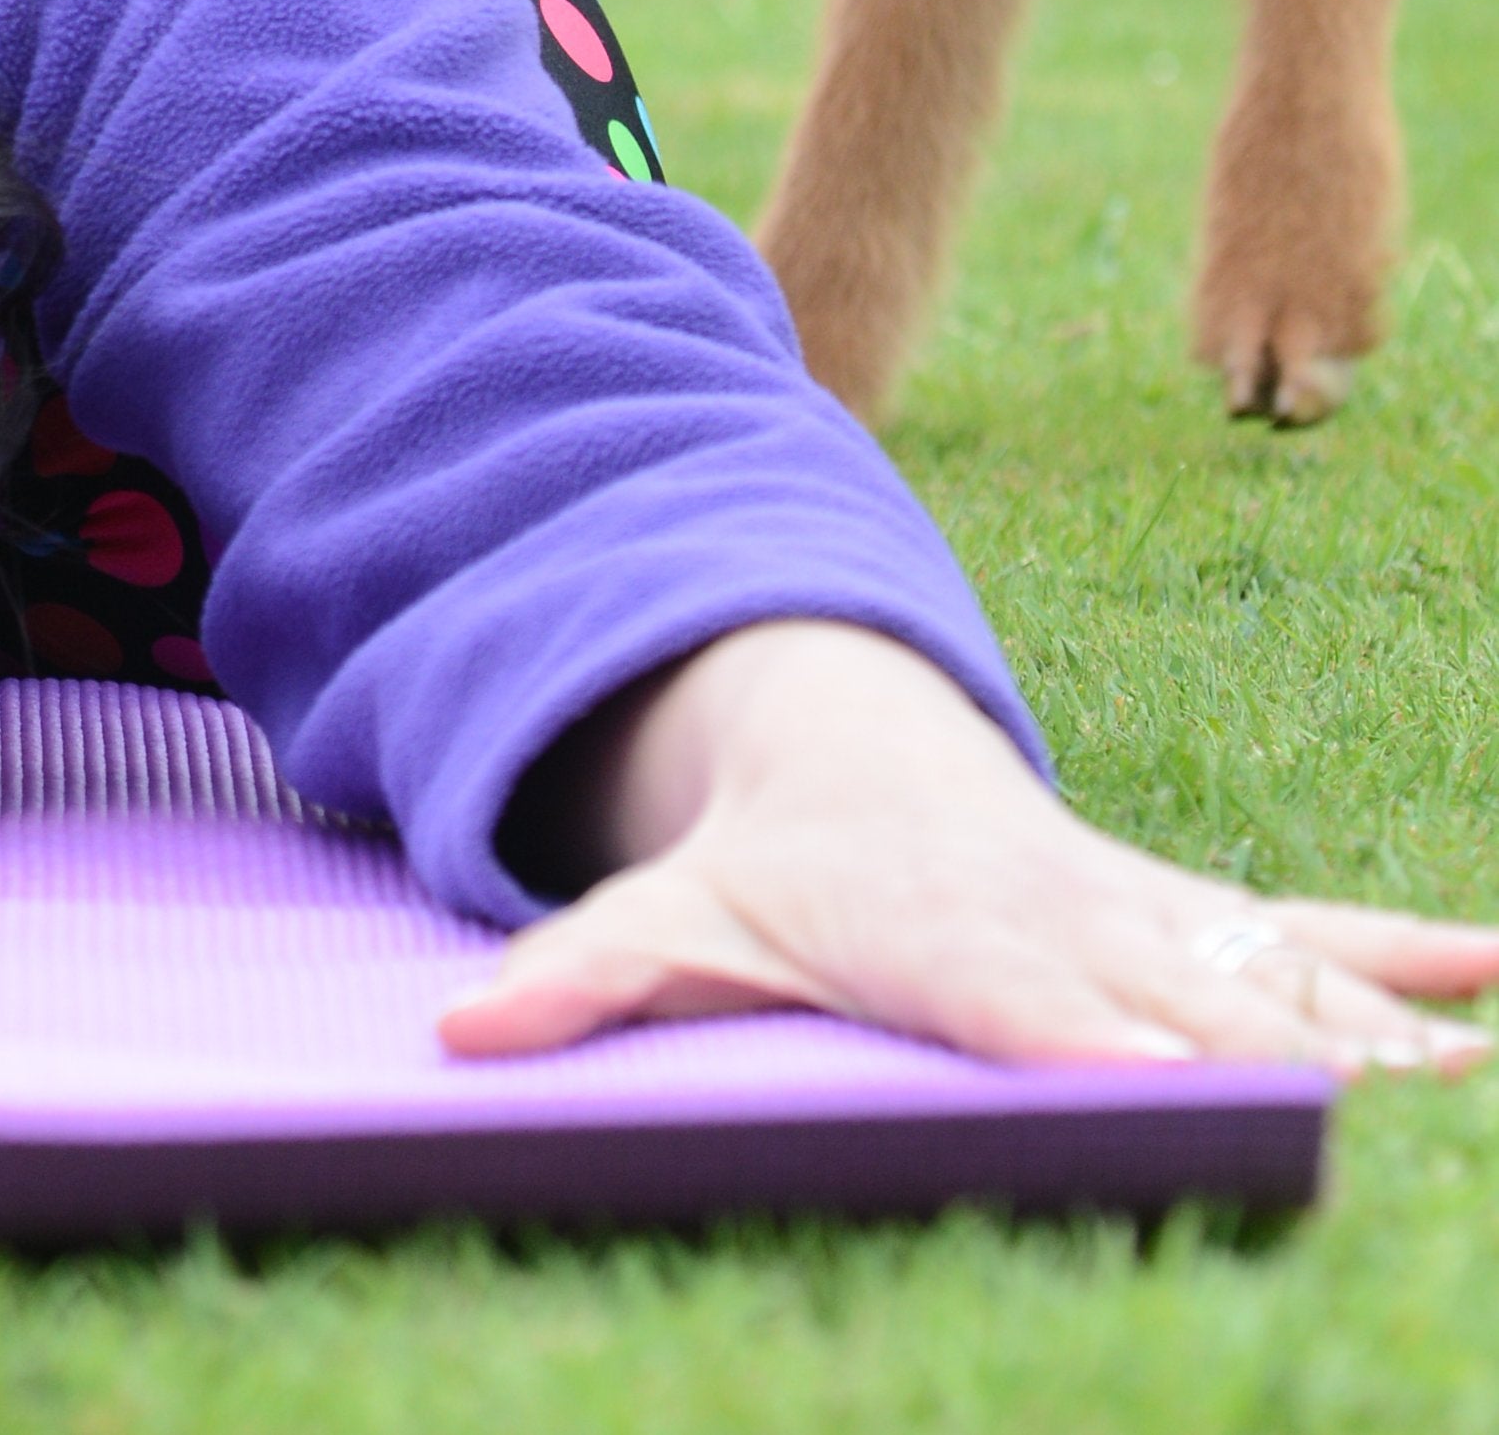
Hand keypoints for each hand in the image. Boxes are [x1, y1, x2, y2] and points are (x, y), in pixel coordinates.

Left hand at [441, 618, 1498, 1077]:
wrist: (831, 738)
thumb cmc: (758, 861)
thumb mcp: (661, 908)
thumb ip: (572, 975)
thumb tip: (456, 1035)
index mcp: (942, 936)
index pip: (1018, 999)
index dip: (1078, 1037)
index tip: (1144, 1076)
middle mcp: (1057, 920)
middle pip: (1170, 996)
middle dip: (1263, 1056)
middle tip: (1356, 1114)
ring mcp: (1133, 913)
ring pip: (1262, 970)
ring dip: (1363, 1026)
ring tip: (1454, 1091)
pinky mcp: (1181, 915)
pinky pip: (1306, 931)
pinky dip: (1406, 956)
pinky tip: (1492, 978)